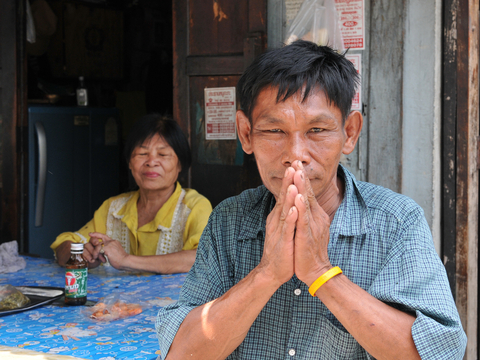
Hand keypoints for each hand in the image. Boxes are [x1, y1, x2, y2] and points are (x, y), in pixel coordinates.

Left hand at [88, 232, 128, 269]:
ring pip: (98, 245)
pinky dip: (96, 254)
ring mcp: (109, 244)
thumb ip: (109, 249)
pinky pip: (98, 250)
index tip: (92, 233)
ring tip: (96, 258)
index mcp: (114, 242)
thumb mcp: (115, 252)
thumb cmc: (121, 259)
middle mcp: (112, 241)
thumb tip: (104, 252)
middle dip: (94, 236)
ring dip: (95, 252)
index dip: (98, 234)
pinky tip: (98, 259)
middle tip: (90, 234)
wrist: (126, 261)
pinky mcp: (107, 248)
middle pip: (101, 237)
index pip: (105, 236)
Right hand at [257, 167, 297, 286]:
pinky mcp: (283, 242)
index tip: (295, 166)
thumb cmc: (281, 249)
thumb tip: (290, 200)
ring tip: (292, 183)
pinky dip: (290, 219)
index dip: (289, 180)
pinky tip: (294, 210)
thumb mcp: (284, 227)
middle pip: (283, 198)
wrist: (272, 270)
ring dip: (288, 197)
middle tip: (292, 166)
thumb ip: (286, 213)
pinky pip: (287, 228)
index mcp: (279, 216)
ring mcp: (279, 230)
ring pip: (284, 211)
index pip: (284, 195)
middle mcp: (277, 220)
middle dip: (288, 182)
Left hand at [291, 161, 331, 286]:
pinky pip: (304, 221)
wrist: (316, 271)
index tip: (296, 164)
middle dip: (302, 177)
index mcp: (315, 215)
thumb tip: (304, 201)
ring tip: (297, 173)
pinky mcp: (307, 236)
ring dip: (302, 188)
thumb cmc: (311, 250)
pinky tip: (298, 199)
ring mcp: (312, 227)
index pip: (308, 193)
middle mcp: (316, 218)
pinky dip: (301, 209)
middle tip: (296, 161)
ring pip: (307, 204)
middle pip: (308, 194)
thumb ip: (308, 214)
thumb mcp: (310, 227)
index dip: (302, 178)